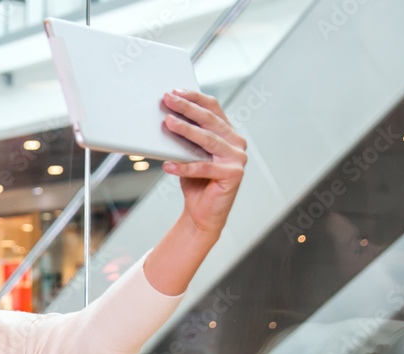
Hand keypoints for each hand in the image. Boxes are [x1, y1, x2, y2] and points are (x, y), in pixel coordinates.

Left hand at [160, 89, 247, 236]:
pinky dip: (184, 166)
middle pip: (209, 120)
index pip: (213, 108)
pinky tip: (168, 165)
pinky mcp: (233, 175)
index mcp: (228, 133)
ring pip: (207, 140)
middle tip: (168, 100)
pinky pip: (204, 167)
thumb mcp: (188, 154)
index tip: (175, 91)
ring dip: (185, 130)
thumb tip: (166, 117)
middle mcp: (236, 143)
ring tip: (167, 123)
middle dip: (187, 108)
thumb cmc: (195, 181)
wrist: (203, 213)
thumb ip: (185, 137)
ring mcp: (237, 158)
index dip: (194, 98)